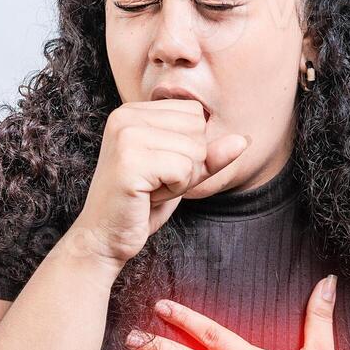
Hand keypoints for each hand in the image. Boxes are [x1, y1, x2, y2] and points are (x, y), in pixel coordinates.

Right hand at [68, 99, 250, 268]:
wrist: (105, 238)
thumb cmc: (141, 205)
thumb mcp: (182, 174)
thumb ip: (211, 156)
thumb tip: (244, 141)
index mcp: (134, 111)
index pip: (195, 115)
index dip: (188, 150)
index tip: (157, 169)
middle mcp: (126, 115)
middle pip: (197, 130)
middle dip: (187, 165)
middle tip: (153, 183)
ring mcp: (125, 136)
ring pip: (194, 151)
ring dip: (181, 180)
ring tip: (150, 190)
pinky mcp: (129, 161)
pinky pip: (184, 169)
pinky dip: (174, 189)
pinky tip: (147, 197)